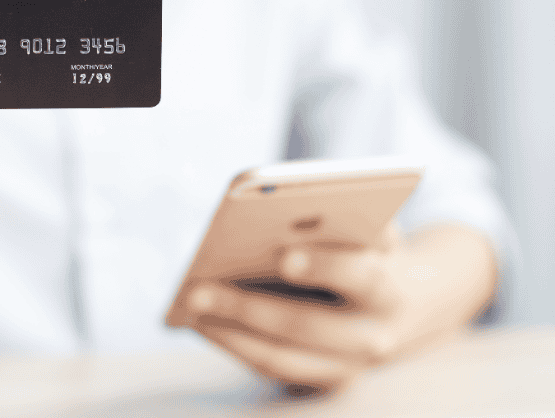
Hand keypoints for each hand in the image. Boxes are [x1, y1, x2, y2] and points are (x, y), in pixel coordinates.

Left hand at [185, 223, 496, 392]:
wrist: (399, 302)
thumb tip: (285, 209)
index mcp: (386, 287)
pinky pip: (274, 367)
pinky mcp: (327, 380)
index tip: (284, 256)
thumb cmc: (363, 248)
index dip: (323, 267)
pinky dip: (235, 345)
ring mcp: (349, 365)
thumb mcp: (364, 228)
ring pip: (281, 355)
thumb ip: (339, 218)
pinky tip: (202, 323)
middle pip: (306, 324)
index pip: (358, 276)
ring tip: (192, 303)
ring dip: (229, 330)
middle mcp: (374, 335)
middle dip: (247, 307)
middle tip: (199, 290)